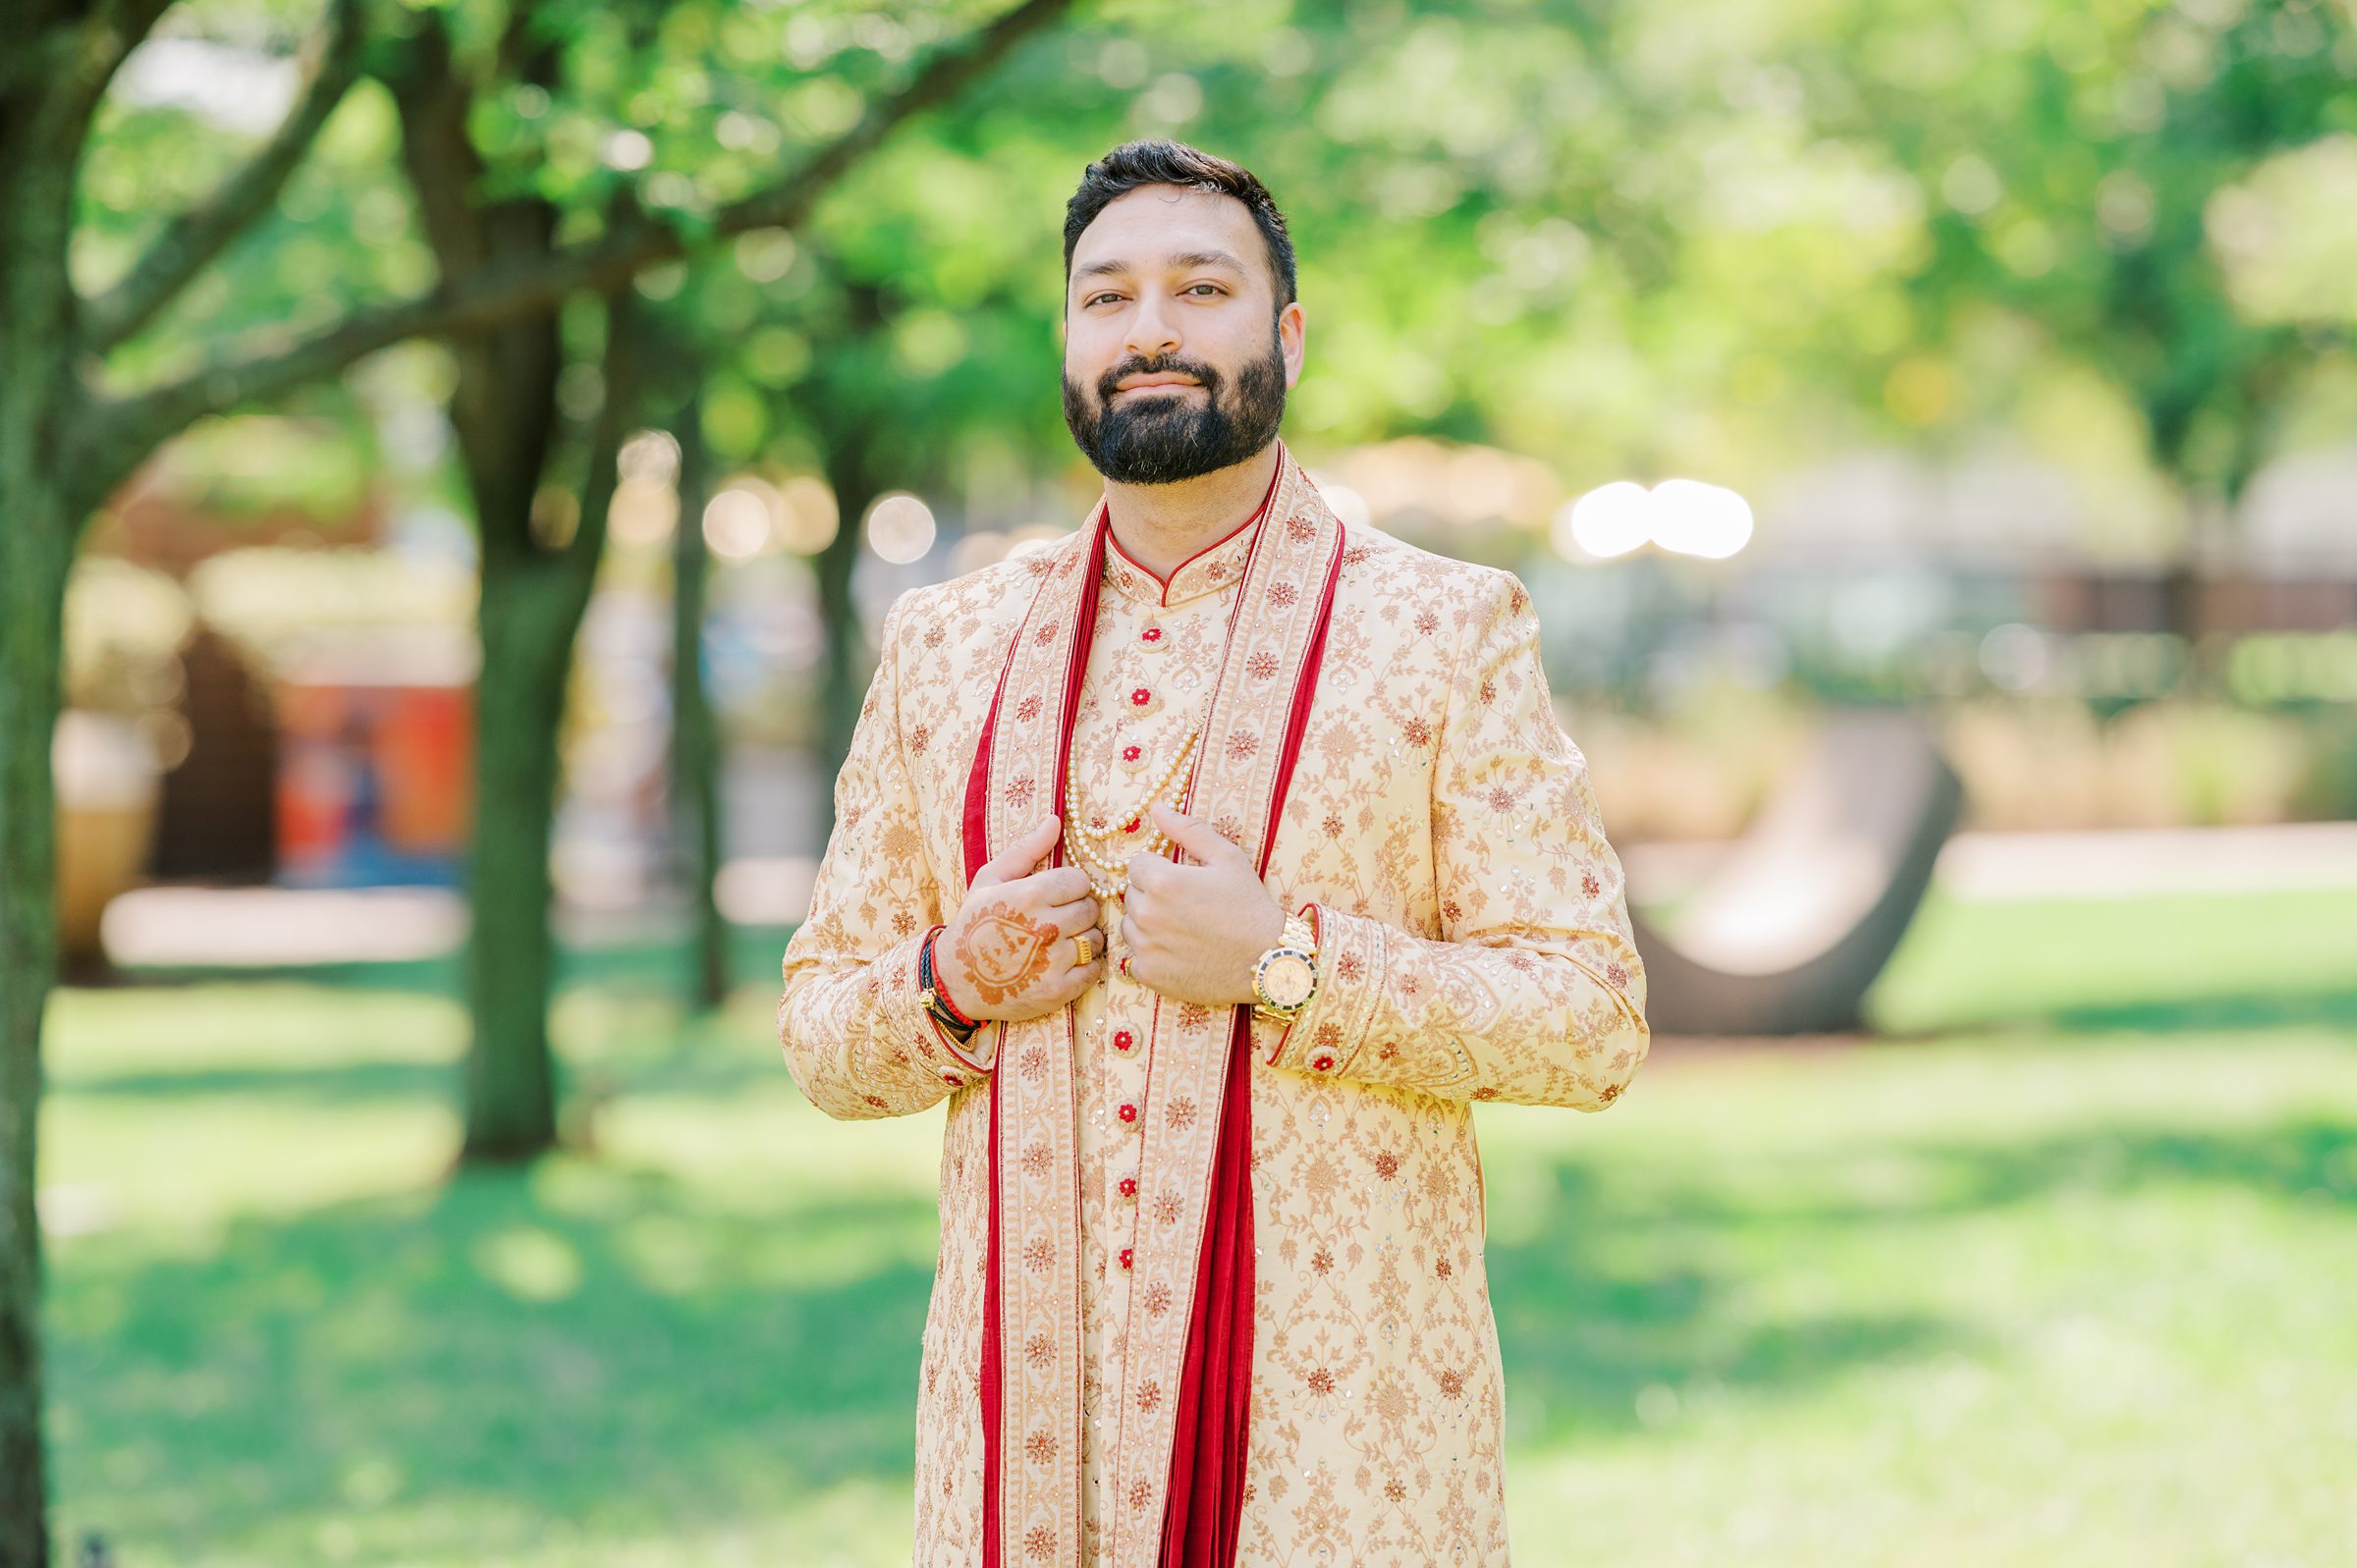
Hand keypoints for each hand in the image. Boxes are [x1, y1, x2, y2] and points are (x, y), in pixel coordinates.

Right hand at [938, 816, 1105, 1023]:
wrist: (956, 979)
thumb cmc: (973, 923)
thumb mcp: (989, 880)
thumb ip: (1026, 850)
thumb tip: (1055, 821)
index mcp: (1030, 895)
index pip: (1080, 881)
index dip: (1070, 887)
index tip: (1056, 896)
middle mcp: (1046, 927)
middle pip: (1090, 909)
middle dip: (1078, 911)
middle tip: (1057, 919)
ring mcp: (1054, 961)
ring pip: (1095, 939)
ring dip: (1083, 939)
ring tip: (1059, 942)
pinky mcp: (1059, 990)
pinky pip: (1093, 970)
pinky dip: (1084, 967)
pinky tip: (1062, 963)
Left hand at [1118, 803, 1284, 1005]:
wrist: (1266, 961)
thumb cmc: (1249, 906)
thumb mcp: (1227, 857)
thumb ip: (1188, 829)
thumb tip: (1156, 808)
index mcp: (1162, 881)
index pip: (1136, 865)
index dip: (1159, 870)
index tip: (1183, 881)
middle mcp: (1147, 914)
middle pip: (1131, 894)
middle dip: (1152, 895)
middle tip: (1187, 906)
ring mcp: (1145, 947)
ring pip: (1130, 925)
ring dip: (1148, 924)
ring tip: (1184, 929)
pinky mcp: (1148, 974)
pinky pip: (1135, 956)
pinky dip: (1152, 953)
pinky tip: (1180, 951)